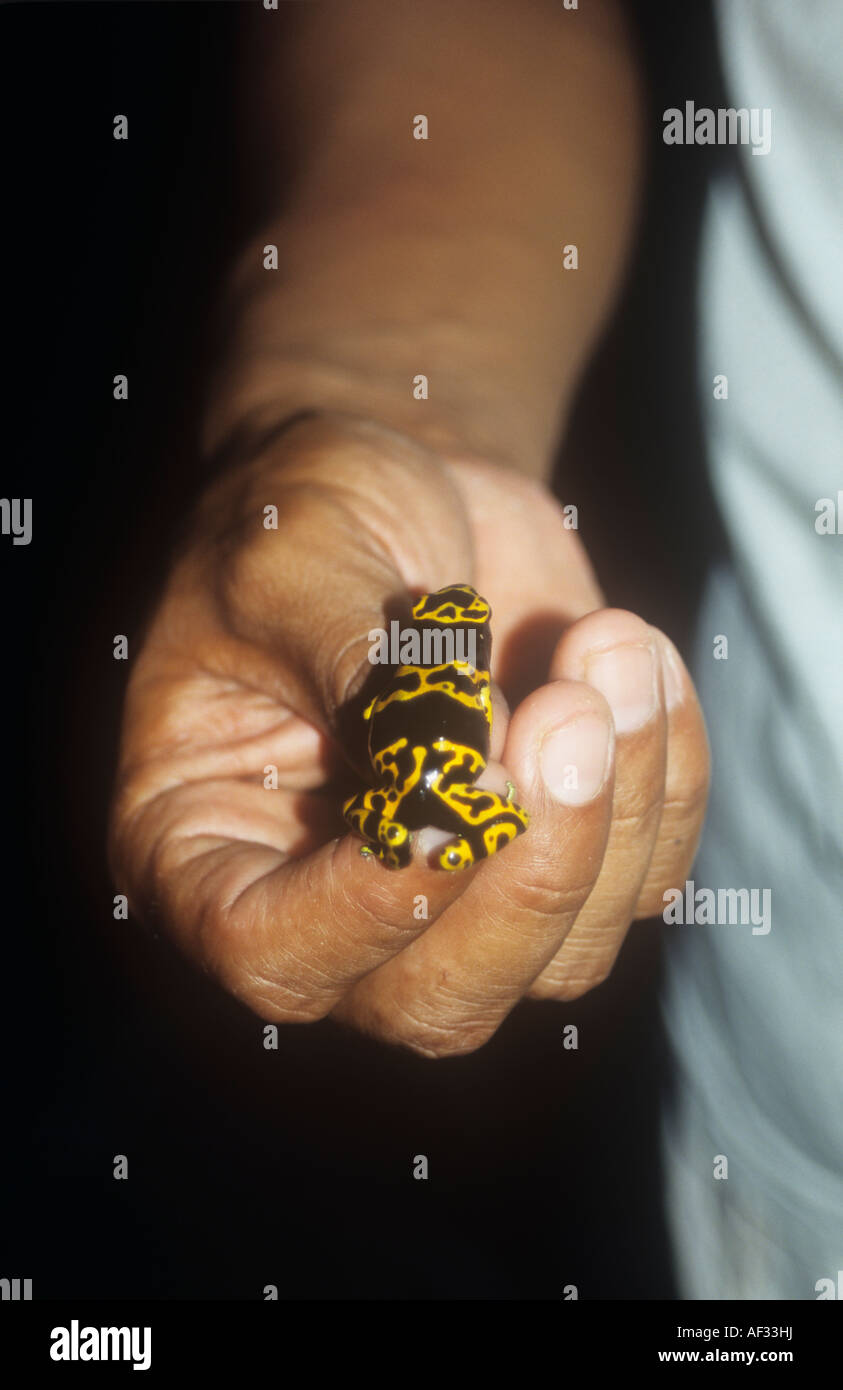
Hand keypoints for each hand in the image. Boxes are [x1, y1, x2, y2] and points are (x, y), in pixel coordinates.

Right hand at [108, 413, 708, 1055]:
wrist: (400, 494)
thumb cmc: (306, 522)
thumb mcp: (293, 565)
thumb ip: (358, 673)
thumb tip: (454, 774)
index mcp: (210, 848)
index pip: (271, 953)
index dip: (372, 904)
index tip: (461, 781)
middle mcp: (330, 907)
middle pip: (439, 1003)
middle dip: (528, 874)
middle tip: (569, 713)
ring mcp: (454, 897)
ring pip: (564, 957)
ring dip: (618, 807)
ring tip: (611, 646)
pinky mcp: (559, 854)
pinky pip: (646, 878)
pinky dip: (669, 778)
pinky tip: (643, 664)